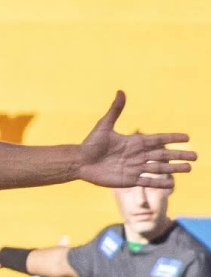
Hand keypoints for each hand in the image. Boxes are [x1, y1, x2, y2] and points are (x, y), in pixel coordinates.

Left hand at [78, 92, 195, 188]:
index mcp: (135, 142)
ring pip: (158, 168)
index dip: (172, 138)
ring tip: (189, 169)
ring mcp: (134, 168)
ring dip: (173, 169)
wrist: (80, 162)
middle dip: (179, 155)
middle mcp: (137, 155)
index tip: (187, 137)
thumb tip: (120, 91)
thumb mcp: (104, 126)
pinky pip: (146, 181)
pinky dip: (158, 183)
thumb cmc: (90, 144)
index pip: (158, 139)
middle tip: (195, 156)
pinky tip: (170, 185)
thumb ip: (115, 110)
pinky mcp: (128, 180)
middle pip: (163, 154)